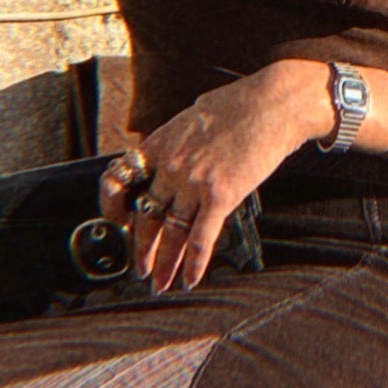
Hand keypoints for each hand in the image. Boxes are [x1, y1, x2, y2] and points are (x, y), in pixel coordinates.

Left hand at [100, 61, 324, 291]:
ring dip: (164, 263)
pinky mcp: (222, 196)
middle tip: (139, 269)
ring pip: (171, 233)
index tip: (120, 221)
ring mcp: (194, 182)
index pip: (119, 179)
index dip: (113, 205)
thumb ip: (177, 143)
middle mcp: (171, 166)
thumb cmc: (239, 105)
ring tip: (160, 283)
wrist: (274, 104)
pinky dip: (194, 264)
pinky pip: (201, 238)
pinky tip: (190, 280)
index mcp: (160, 144)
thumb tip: (172, 155)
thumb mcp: (192, 117)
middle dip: (141, 248)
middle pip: (146, 215)